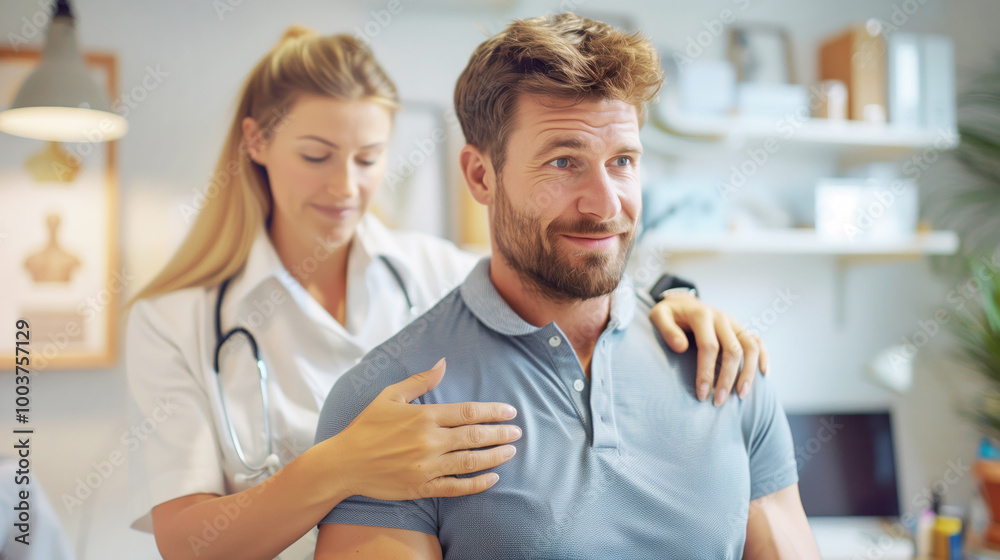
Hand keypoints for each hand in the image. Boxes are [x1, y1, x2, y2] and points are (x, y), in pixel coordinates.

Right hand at [329, 358, 520, 500]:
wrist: (344, 463)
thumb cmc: (366, 426)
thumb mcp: (390, 396)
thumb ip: (420, 381)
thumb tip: (443, 363)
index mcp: (424, 417)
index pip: (469, 412)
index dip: (494, 411)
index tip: (510, 411)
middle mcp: (429, 441)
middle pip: (475, 436)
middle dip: (501, 434)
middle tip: (517, 432)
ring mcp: (427, 466)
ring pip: (471, 462)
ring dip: (495, 457)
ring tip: (511, 452)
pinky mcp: (422, 487)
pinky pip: (457, 487)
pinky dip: (478, 484)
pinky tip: (492, 478)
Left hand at [648, 294, 768, 405]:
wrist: (683, 302)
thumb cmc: (669, 314)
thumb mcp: (659, 315)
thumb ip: (666, 329)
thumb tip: (680, 347)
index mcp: (702, 315)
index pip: (709, 347)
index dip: (706, 372)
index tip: (702, 394)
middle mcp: (722, 318)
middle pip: (732, 350)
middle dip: (727, 379)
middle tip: (718, 402)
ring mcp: (734, 323)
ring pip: (750, 347)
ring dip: (748, 373)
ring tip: (741, 395)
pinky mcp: (741, 328)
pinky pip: (758, 341)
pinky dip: (764, 357)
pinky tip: (764, 374)